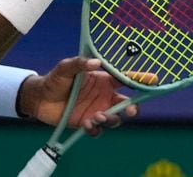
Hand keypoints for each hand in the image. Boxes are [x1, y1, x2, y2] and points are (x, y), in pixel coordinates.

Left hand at [18, 57, 137, 136]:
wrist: (39, 98)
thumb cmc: (55, 79)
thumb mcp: (65, 67)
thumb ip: (80, 63)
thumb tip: (96, 62)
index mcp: (102, 80)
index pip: (124, 79)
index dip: (139, 79)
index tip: (153, 80)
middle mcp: (103, 96)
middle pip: (126, 105)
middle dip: (132, 109)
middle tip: (129, 110)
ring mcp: (97, 111)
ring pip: (115, 120)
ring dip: (111, 120)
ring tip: (97, 117)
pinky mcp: (87, 123)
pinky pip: (99, 130)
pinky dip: (96, 129)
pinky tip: (87, 124)